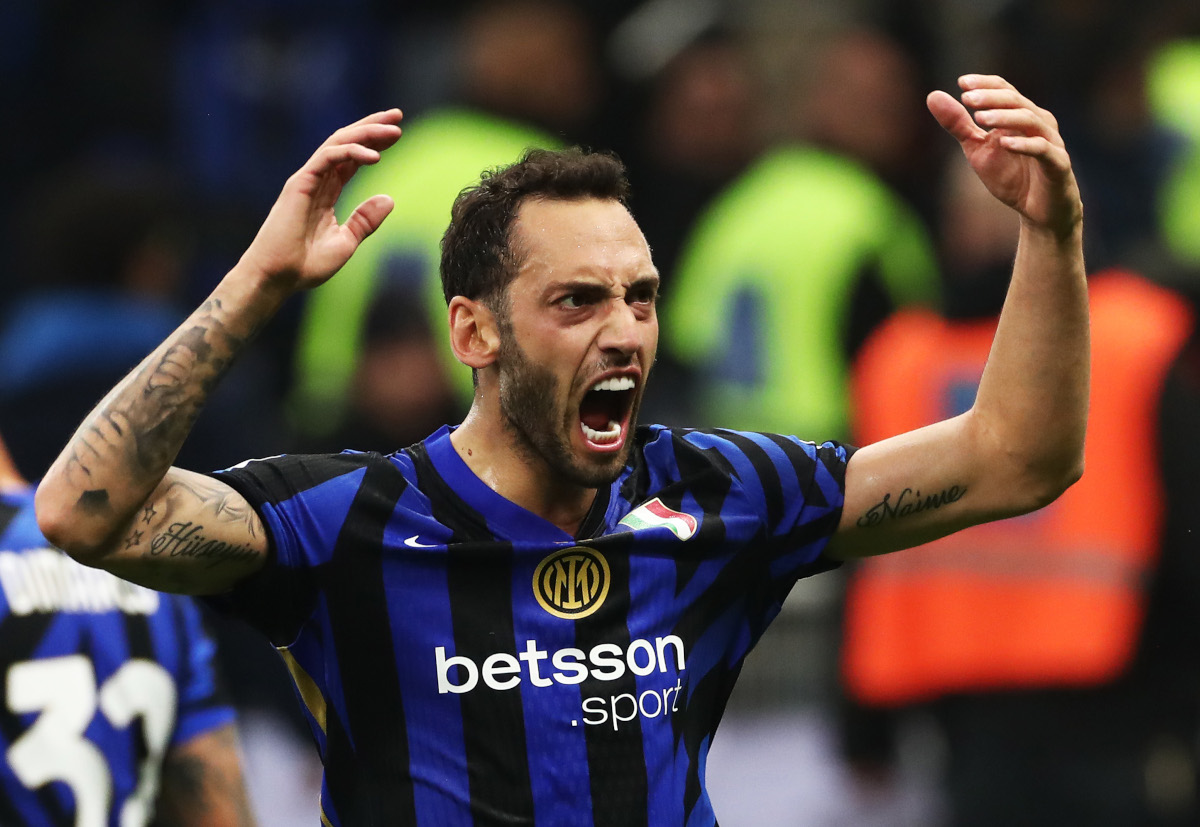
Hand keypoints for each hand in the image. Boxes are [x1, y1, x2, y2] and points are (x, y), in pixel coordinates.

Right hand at [238, 109, 403, 291]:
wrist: (277, 277)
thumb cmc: (305, 265)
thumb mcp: (346, 242)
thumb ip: (366, 220)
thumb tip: (390, 199)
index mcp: (326, 192)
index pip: (352, 158)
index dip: (373, 143)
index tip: (397, 134)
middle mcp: (316, 180)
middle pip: (346, 143)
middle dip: (372, 126)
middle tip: (397, 115)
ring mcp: (307, 179)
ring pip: (338, 144)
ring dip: (366, 133)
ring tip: (393, 129)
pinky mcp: (300, 183)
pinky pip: (327, 157)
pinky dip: (351, 152)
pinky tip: (375, 156)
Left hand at [927, 75, 1081, 238]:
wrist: (1037, 211)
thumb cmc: (1011, 177)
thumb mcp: (976, 149)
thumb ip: (957, 124)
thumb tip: (932, 95)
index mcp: (1021, 116)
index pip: (1005, 90)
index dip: (985, 84)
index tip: (961, 83)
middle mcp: (1039, 123)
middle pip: (1017, 101)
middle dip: (991, 98)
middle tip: (967, 98)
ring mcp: (1051, 142)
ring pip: (1030, 120)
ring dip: (1004, 117)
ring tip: (980, 118)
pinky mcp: (1058, 164)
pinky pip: (1042, 149)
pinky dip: (1023, 144)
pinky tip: (1003, 142)